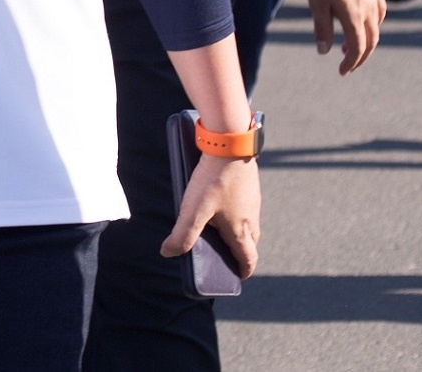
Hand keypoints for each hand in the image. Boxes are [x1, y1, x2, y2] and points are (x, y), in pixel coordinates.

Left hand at [161, 147, 259, 276]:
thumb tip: (168, 253)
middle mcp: (252, 218)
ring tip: (219, 229)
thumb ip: (182, 234)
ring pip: (250, 224)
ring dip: (239, 232)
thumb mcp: (193, 209)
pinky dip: (238, 213)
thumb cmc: (213, 180)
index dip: (244, 271)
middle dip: (241, 253)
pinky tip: (221, 203)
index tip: (238, 276)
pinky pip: (246, 207)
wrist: (230, 145)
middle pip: (250, 244)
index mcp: (241, 230)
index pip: (249, 259)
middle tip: (226, 255)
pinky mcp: (250, 186)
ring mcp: (253, 202)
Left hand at [303, 0, 384, 72]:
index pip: (357, 48)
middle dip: (359, 57)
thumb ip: (322, 27)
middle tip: (347, 66)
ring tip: (347, 47)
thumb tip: (324, 52)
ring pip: (375, 29)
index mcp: (354, 16)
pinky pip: (378, 15)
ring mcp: (375, 1)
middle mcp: (369, 11)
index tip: (342, 71)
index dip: (350, 63)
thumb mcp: (316, 1)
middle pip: (370, 42)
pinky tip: (360, 25)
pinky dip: (371, 27)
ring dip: (364, 42)